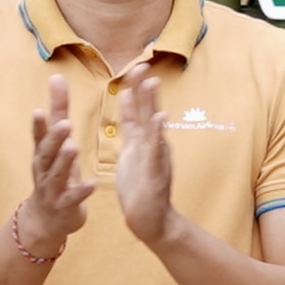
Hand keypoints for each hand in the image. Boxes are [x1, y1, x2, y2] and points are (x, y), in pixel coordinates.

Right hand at [11, 99, 94, 263]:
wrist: (47, 218)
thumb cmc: (53, 173)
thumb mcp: (55, 143)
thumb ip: (58, 112)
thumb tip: (57, 77)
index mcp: (42, 153)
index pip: (39, 136)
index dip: (39, 125)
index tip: (39, 109)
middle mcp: (43, 169)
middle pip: (47, 153)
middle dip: (54, 139)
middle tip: (65, 124)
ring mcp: (52, 189)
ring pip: (57, 174)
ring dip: (65, 161)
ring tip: (74, 147)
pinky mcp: (65, 206)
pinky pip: (72, 198)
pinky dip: (81, 191)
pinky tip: (93, 183)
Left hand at [107, 63, 179, 247]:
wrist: (150, 220)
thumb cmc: (139, 186)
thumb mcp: (131, 150)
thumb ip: (130, 125)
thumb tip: (124, 97)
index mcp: (141, 140)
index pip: (137, 109)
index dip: (135, 89)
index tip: (134, 65)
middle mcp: (151, 145)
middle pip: (147, 111)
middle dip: (144, 89)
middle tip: (143, 64)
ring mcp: (155, 158)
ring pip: (154, 127)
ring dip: (153, 105)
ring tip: (152, 83)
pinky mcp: (156, 173)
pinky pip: (156, 152)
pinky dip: (158, 135)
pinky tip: (159, 120)